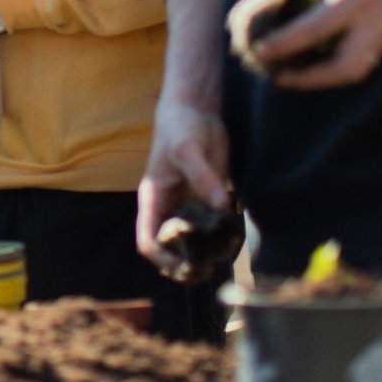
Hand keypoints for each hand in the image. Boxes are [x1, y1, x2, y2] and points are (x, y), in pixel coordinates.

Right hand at [135, 100, 231, 280]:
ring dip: (205, 256)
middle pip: (170, 248)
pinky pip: (212, 228)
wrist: (198, 110)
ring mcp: (189, 206)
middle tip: (208, 270)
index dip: (161, 257)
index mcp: (153, 200)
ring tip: (223, 260)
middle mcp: (169, 208)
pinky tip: (234, 243)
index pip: (148, 239)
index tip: (184, 265)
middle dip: (185, 264)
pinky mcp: (209, 201)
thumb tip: (221, 205)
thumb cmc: (180, 127)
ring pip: (193, 242)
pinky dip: (221, 240)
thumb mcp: (186, 149)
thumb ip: (202, 177)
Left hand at [244, 0, 381, 90]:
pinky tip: (319, 57)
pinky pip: (367, 57)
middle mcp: (377, 20)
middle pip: (345, 69)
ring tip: (296, 73)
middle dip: (311, 80)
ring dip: (326, 78)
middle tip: (279, 77)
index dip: (283, 44)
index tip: (258, 49)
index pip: (313, 30)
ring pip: (358, 69)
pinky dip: (341, 64)